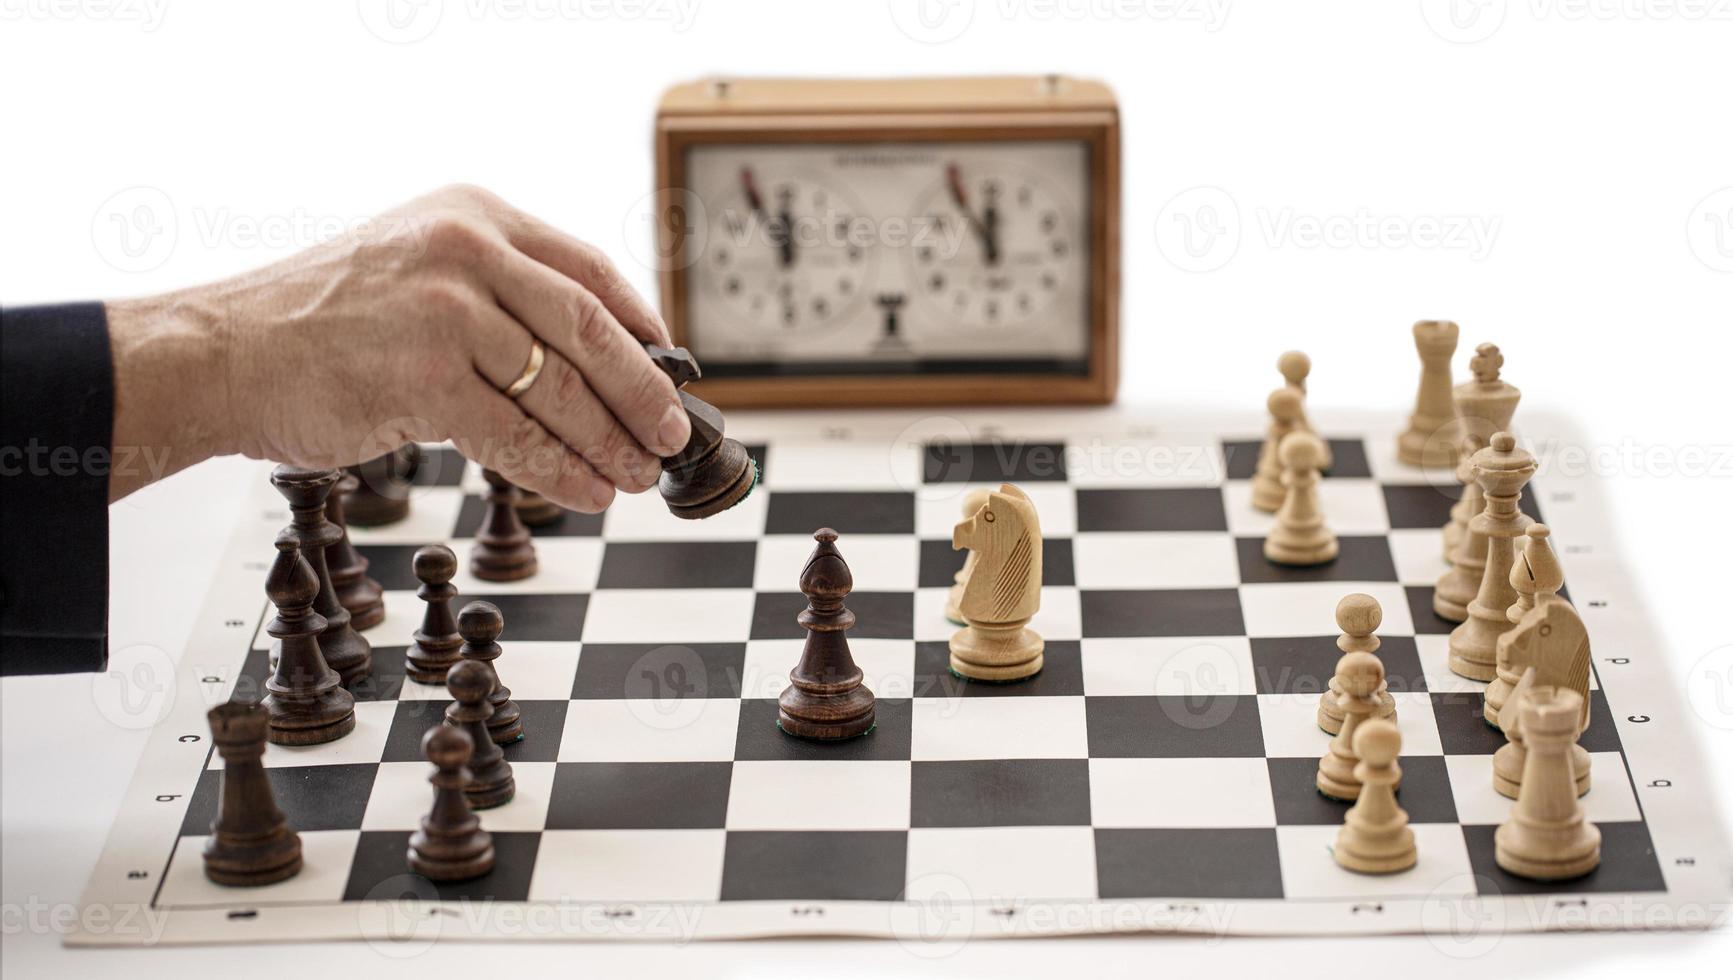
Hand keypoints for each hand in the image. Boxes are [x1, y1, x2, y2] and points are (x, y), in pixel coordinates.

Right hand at [104, 184, 689, 507]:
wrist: (222, 354)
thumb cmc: (319, 324)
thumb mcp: (416, 269)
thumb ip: (498, 296)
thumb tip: (593, 362)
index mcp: (473, 215)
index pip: (588, 268)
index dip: (642, 326)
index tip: (672, 368)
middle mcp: (467, 250)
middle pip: (590, 329)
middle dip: (643, 392)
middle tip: (673, 435)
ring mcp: (445, 311)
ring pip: (560, 388)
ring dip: (609, 442)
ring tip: (635, 475)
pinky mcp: (423, 376)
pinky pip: (517, 434)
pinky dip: (562, 470)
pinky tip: (587, 492)